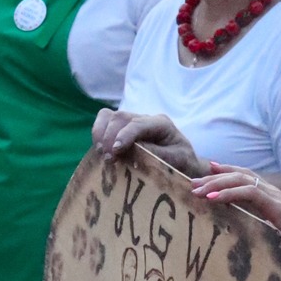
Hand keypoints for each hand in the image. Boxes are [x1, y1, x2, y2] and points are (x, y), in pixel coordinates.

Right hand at [92, 108, 207, 177]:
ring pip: (108, 116)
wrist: (182, 164)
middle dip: (110, 136)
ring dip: (101, 134)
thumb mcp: (176, 161)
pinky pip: (103, 123)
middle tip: (108, 159)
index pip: (139, 124)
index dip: (125, 135)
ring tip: (102, 154)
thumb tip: (135, 151)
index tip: (116, 151)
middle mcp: (145, 119)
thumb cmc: (181, 163)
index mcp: (161, 124)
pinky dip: (98, 135)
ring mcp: (131, 122)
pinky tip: (100, 151)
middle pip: (120, 117)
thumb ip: (158, 155)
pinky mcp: (120, 129)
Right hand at [190, 165, 280, 258]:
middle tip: (194, 189)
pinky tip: (214, 168)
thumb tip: (252, 242)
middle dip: (216, 182)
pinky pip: (245, 176)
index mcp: (277, 207)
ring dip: (218, 176)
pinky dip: (228, 171)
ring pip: (242, 174)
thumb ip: (275, 243)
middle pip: (243, 179)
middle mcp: (272, 193)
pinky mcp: (267, 191)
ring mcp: (270, 189)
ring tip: (196, 180)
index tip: (209, 199)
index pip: (250, 192)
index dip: (229, 193)